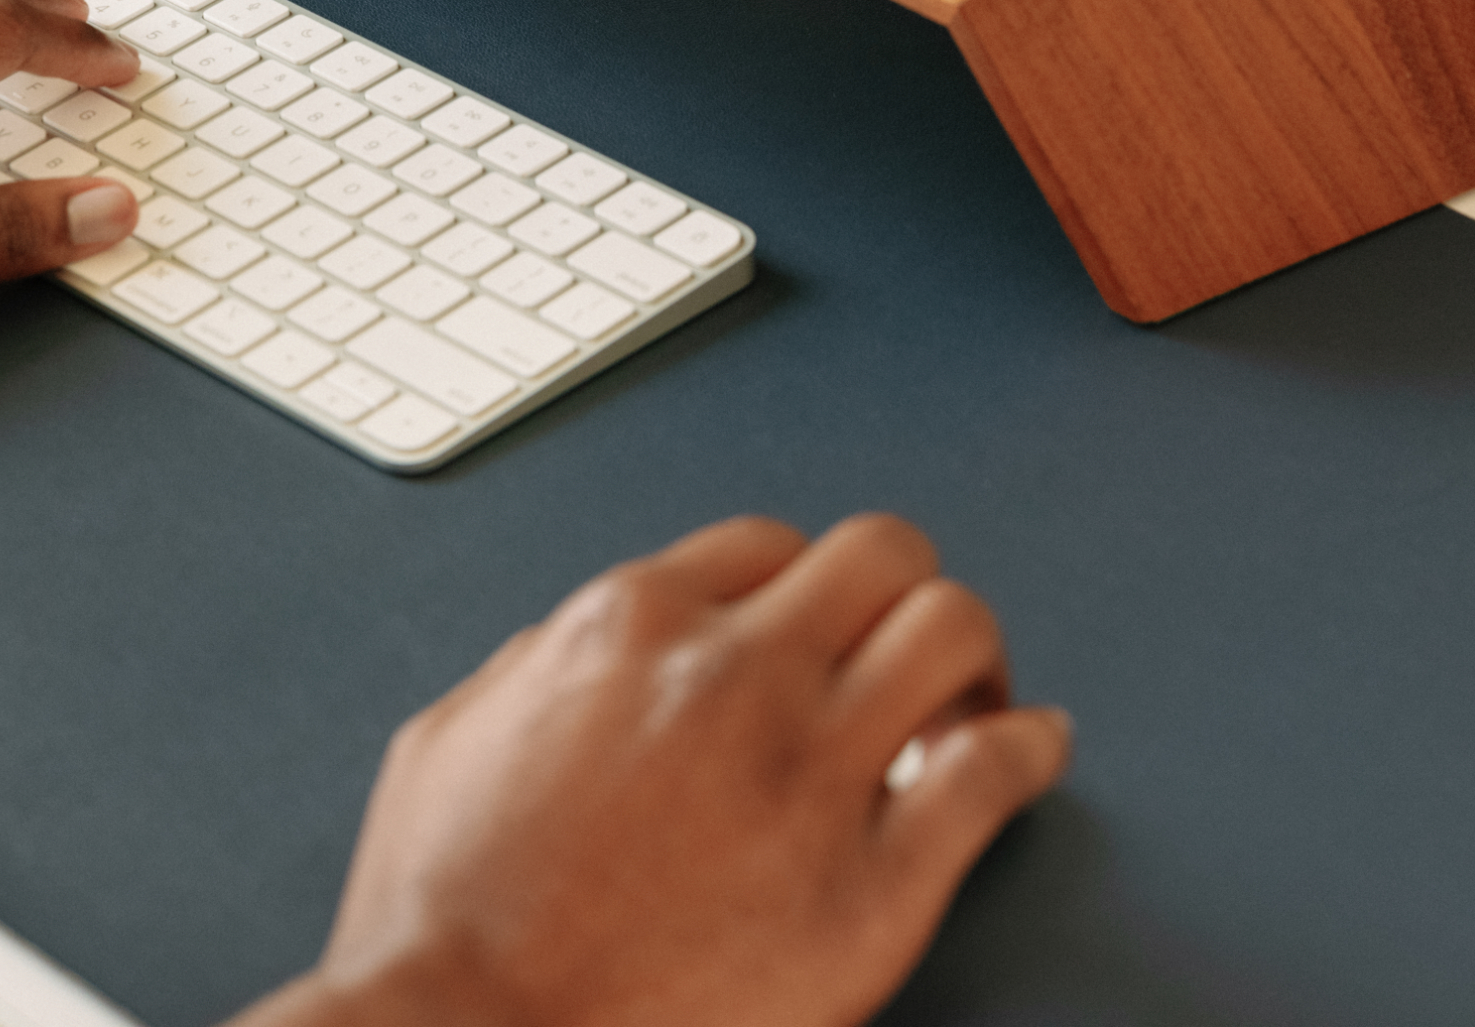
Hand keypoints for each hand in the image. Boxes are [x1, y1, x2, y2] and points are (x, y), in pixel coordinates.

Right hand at [237, 514, 1069, 1026]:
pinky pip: (991, 778)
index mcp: (628, 626)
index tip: (813, 631)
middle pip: (878, 557)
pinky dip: (1030, 750)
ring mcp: (809, 773)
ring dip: (971, 656)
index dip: (798, 590)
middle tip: (909, 646)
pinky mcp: (873, 886)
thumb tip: (578, 652)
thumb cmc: (439, 927)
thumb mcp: (447, 743)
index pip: (764, 546)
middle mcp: (732, 674)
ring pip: (951, 631)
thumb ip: (530, 669)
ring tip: (972, 699)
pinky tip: (1035, 751)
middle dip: (899, 592)